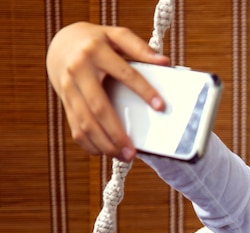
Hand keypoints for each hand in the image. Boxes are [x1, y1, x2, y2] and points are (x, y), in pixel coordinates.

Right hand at [46, 22, 170, 160]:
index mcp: (96, 52)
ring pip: (84, 122)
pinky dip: (90, 144)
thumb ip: (139, 48)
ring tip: (124, 157)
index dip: (143, 90)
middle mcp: (79, 71)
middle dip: (116, 132)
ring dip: (104, 144)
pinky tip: (106, 153)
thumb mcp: (117, 36)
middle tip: (133, 152)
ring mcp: (69, 88)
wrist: (62, 45)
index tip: (160, 107)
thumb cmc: (97, 42)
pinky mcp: (65, 102)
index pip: (124, 73)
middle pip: (99, 107)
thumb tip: (164, 62)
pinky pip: (75, 127)